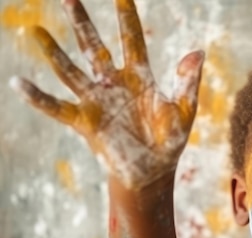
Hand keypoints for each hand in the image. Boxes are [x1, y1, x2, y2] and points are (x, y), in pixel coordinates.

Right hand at [11, 0, 203, 188]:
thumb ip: (188, 82)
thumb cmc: (169, 141)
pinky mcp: (85, 123)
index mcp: (139, 78)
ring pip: (71, 71)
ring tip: (35, 31)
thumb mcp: (184, 111)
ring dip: (54, 53)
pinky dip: (39, 98)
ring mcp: (97, 102)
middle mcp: (113, 84)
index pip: (131, 40)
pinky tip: (19, 84)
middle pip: (94, 47)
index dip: (126, 17)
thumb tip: (197, 52)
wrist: (154, 172)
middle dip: (82, 23)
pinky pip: (58, 108)